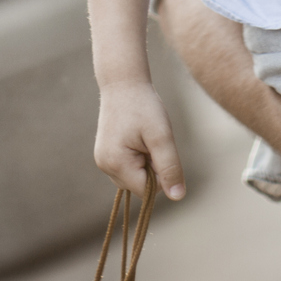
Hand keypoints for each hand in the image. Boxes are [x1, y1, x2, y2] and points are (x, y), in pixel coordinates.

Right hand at [95, 80, 184, 199]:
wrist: (123, 83)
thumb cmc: (143, 106)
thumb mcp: (161, 136)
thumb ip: (169, 167)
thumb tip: (178, 197)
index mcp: (116, 164)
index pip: (147, 190)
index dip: (162, 173)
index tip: (160, 147)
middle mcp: (105, 166)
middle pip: (140, 186)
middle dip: (152, 167)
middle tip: (151, 139)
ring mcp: (103, 161)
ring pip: (134, 178)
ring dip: (145, 162)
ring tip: (143, 137)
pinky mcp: (105, 155)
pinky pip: (127, 168)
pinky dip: (137, 158)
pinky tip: (137, 138)